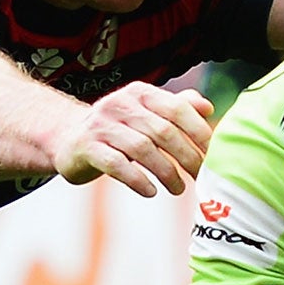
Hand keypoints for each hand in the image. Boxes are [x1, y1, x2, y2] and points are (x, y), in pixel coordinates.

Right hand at [51, 83, 215, 197]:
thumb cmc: (118, 129)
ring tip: (179, 188)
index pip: (176, 108)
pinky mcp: (87, 148)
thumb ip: (176, 108)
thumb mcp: (145, 113)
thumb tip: (208, 108)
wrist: (69, 138)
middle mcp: (120, 104)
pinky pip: (116, 165)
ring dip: (165, 172)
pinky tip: (150, 191)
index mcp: (139, 93)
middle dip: (186, 156)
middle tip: (200, 176)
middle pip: (162, 130)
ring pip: (141, 149)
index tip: (214, 154)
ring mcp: (101, 126)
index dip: (198, 132)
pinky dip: (137, 179)